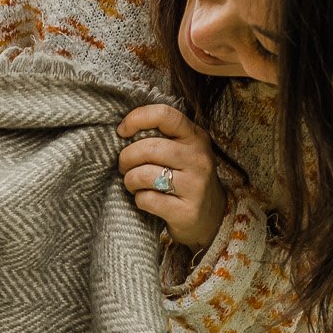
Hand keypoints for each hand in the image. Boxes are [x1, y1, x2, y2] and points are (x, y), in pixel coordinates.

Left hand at [117, 104, 227, 252]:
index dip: (137, 118)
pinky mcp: (187, 211)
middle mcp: (199, 159)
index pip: (165, 115)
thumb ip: (161, 136)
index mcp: (196, 137)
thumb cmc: (185, 177)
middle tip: (124, 166)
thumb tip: (123, 129)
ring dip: (130, 180)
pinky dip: (139, 199)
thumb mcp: (183, 150)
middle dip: (126, 157)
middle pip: (149, 148)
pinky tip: (146, 199)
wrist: (211, 217)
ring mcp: (196, 186)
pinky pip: (147, 199)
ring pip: (144, 175)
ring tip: (133, 183)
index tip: (122, 131)